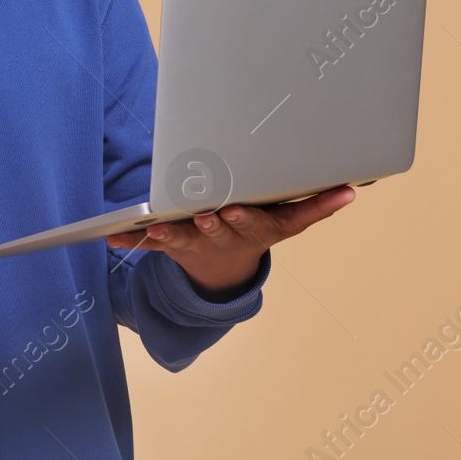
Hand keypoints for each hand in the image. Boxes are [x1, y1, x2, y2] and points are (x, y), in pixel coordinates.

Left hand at [106, 186, 355, 300]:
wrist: (224, 269)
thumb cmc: (258, 229)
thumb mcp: (288, 222)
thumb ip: (317, 205)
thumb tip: (351, 190)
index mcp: (252, 228)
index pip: (249, 223)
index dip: (241, 219)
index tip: (234, 210)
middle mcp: (222, 236)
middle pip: (215, 229)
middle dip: (208, 222)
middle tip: (202, 212)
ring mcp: (194, 241)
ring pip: (178, 237)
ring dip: (165, 233)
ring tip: (151, 228)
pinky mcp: (169, 243)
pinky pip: (146, 242)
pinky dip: (129, 240)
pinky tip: (109, 238)